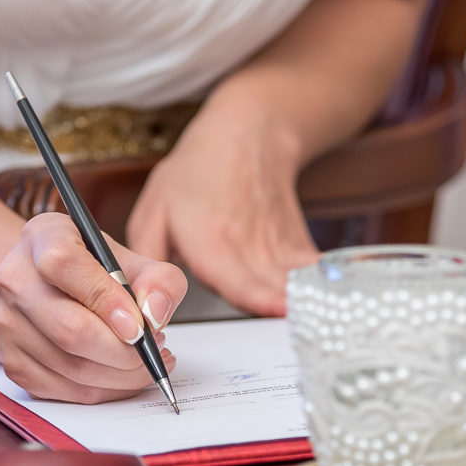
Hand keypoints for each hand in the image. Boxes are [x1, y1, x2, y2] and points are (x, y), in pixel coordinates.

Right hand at [0, 213, 187, 403]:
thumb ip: (158, 280)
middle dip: (124, 351)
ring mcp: (6, 324)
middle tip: (154, 348)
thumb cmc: (94, 271)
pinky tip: (124, 374)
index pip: (64, 265)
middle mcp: (14, 279)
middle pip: (68, 328)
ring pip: (71, 367)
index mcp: (42, 238)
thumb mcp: (132, 260)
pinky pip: (65, 390)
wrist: (51, 287)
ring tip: (145, 359)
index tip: (138, 324)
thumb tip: (154, 314)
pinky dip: (105, 390)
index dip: (105, 299)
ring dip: (122, 374)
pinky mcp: (12, 362)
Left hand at [125, 108, 318, 316]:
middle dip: (282, 310)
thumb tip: (138, 299)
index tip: (279, 309)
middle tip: (298, 329)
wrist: (248, 137)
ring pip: (296, 282)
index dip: (258, 295)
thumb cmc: (199, 172)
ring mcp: (277, 245)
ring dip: (305, 302)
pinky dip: (321, 288)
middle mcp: (248, 245)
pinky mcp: (297, 246)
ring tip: (317, 320)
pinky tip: (328, 305)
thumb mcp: (154, 210)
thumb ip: (144, 259)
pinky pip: (312, 274)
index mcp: (210, 239)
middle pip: (271, 288)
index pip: (236, 274)